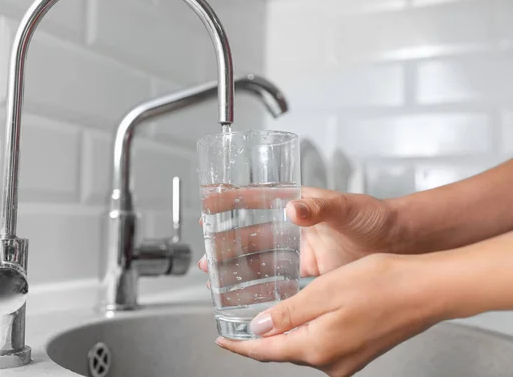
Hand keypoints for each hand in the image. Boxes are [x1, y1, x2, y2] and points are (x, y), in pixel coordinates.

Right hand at [199, 187, 400, 277]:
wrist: (399, 243)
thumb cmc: (375, 217)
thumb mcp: (346, 208)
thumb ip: (320, 208)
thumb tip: (294, 207)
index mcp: (299, 205)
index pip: (257, 200)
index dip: (231, 201)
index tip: (209, 205)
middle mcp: (295, 227)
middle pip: (252, 235)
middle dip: (227, 245)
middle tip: (208, 256)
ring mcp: (300, 250)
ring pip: (261, 259)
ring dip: (238, 269)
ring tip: (217, 278)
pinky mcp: (309, 270)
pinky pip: (279, 279)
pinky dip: (262, 287)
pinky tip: (248, 295)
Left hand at [215, 253, 444, 376]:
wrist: (425, 290)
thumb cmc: (381, 284)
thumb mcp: (323, 291)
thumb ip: (286, 314)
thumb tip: (257, 330)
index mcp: (317, 347)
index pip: (265, 352)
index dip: (239, 345)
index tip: (221, 340)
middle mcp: (330, 362)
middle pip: (281, 352)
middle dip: (258, 339)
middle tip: (236, 325)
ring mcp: (346, 361)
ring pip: (300, 348)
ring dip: (280, 334)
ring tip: (262, 319)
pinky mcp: (357, 352)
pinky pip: (318, 345)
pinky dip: (302, 333)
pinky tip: (298, 318)